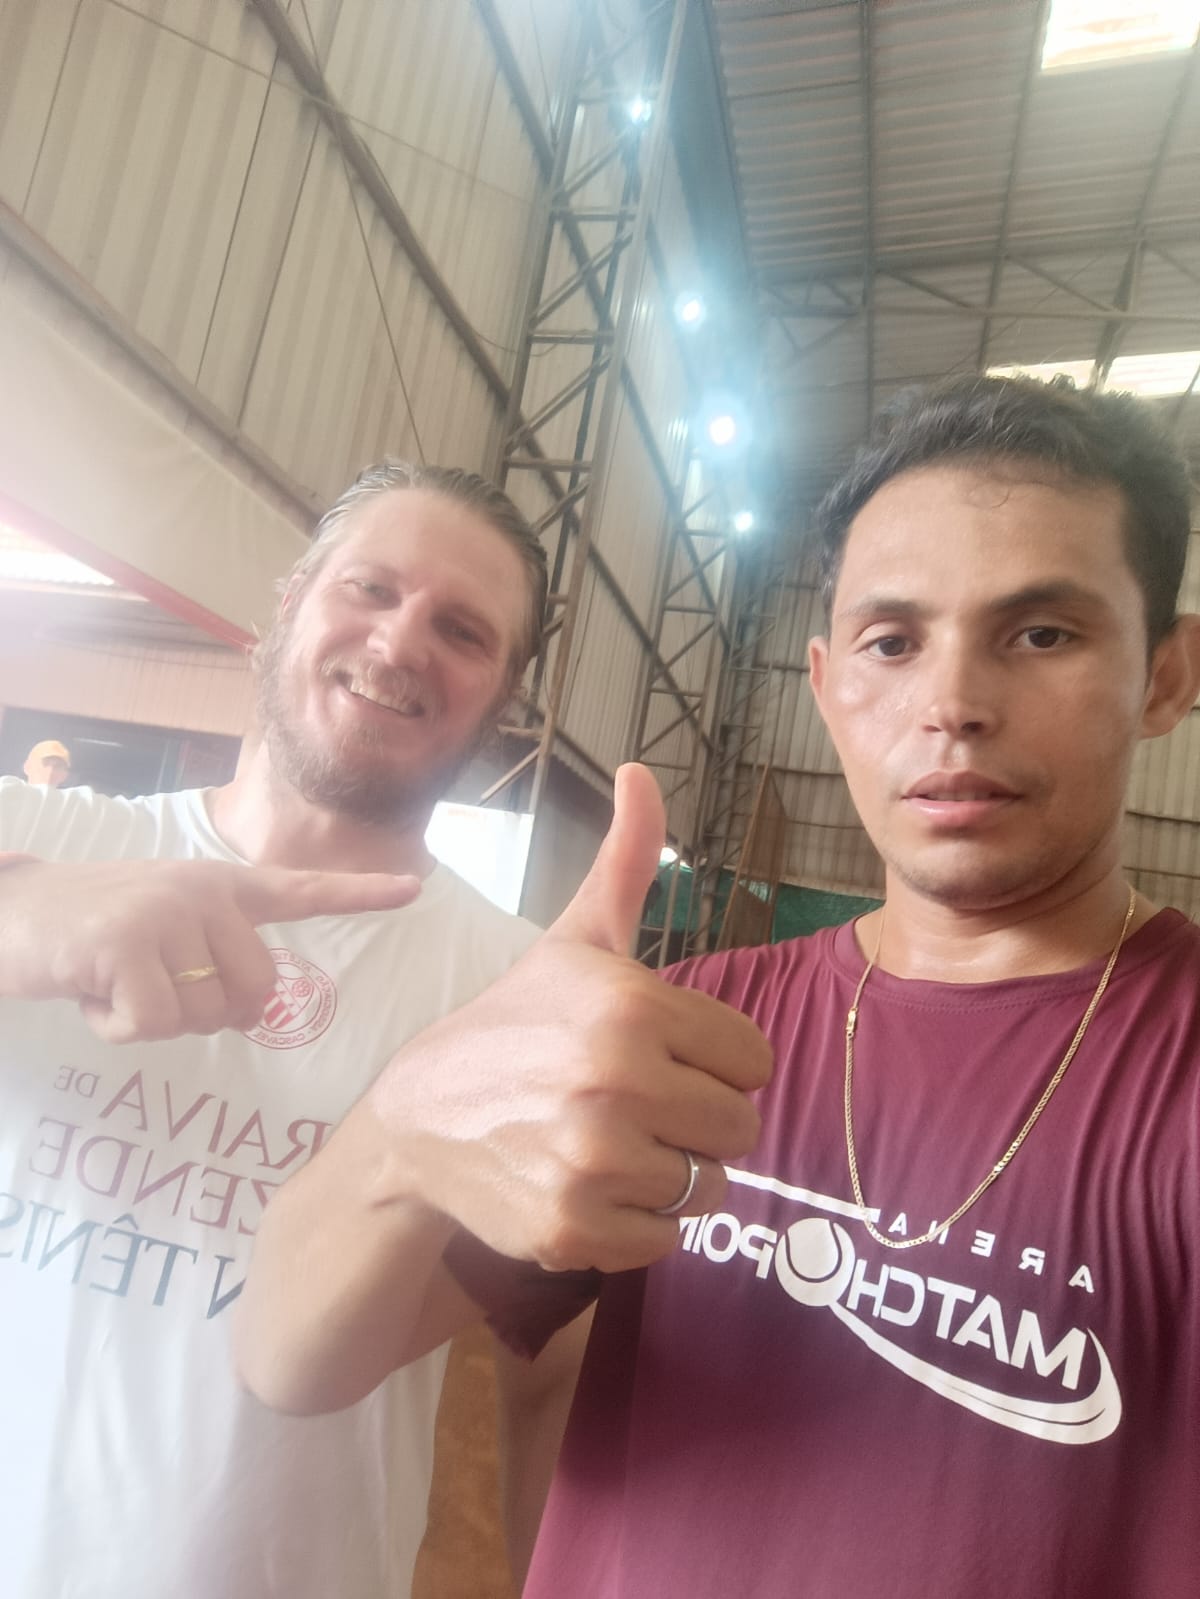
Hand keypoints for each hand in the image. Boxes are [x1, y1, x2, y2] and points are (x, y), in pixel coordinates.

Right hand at [0, 858, 418, 1042]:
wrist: (11, 914)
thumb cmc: (90, 936)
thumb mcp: (163, 934)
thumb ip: (214, 960)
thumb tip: (253, 1012)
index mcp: (219, 886)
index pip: (301, 890)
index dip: (359, 894)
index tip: (414, 889)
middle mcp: (203, 890)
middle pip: (255, 992)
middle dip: (205, 1012)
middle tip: (151, 988)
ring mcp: (166, 911)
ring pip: (204, 1015)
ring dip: (153, 1020)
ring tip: (113, 982)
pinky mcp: (125, 944)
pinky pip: (154, 1024)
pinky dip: (117, 1027)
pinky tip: (91, 992)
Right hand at [370, 764, 771, 1273]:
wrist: (418, 1120)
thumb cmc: (513, 1024)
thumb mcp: (572, 940)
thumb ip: (626, 862)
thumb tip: (642, 771)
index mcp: (633, 1007)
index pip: (754, 1060)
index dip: (714, 1060)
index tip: (663, 1055)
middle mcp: (617, 1083)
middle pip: (740, 1127)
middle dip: (697, 1118)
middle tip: (635, 1103)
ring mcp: (592, 1163)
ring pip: (707, 1186)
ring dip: (668, 1170)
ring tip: (607, 1141)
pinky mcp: (573, 1230)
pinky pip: (664, 1239)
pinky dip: (635, 1222)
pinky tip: (588, 1184)